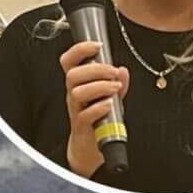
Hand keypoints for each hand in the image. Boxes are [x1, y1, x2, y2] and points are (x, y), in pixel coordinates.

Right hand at [58, 38, 129, 178]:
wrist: (90, 146)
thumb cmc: (98, 118)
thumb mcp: (110, 97)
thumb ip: (117, 83)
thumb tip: (123, 70)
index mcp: (78, 83)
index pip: (69, 60)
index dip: (79, 49)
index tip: (97, 45)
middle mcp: (73, 94)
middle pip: (72, 74)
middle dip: (95, 69)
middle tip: (112, 72)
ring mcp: (76, 110)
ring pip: (77, 92)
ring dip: (99, 87)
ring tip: (115, 88)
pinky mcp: (81, 126)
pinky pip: (85, 115)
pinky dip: (98, 108)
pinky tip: (110, 105)